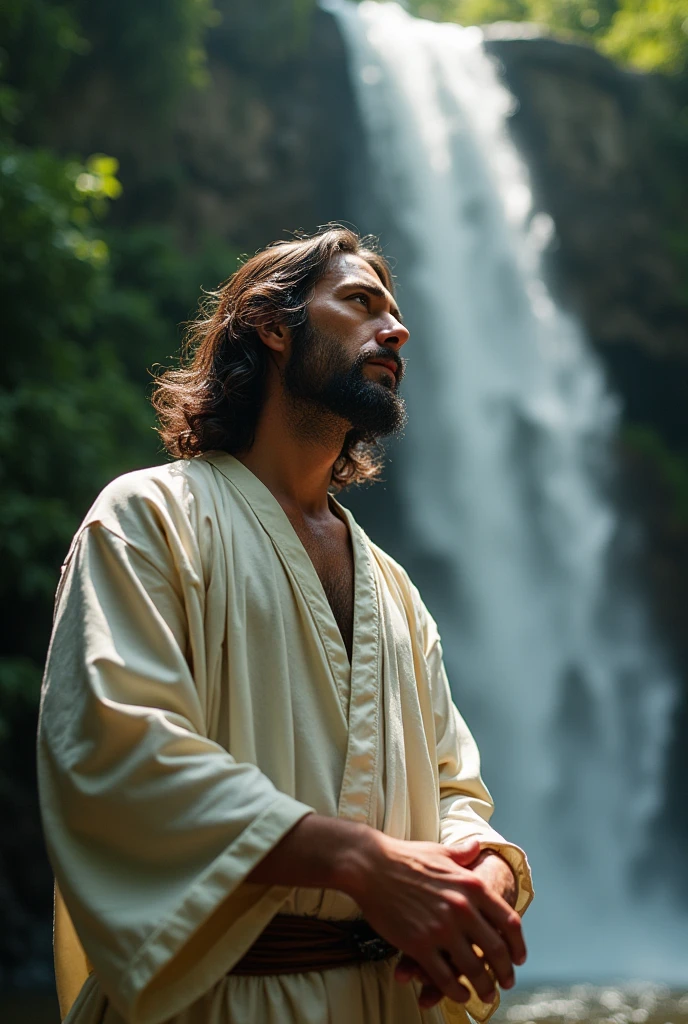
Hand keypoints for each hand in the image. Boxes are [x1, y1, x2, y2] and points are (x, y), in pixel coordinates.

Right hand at [394, 846, 520, 1007]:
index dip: (517, 945)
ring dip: (483, 987)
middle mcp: (462, 908)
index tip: (518, 958)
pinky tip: (459, 994)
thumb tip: (478, 846)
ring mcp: (441, 928)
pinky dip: (456, 991)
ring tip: (485, 995)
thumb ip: (464, 854)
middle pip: (496, 950)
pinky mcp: (419, 944)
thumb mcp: (441, 851)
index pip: (508, 922)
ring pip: (473, 969)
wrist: (370, 865)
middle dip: (505, 972)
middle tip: (506, 982)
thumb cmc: (405, 856)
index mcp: (472, 885)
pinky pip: (445, 977)